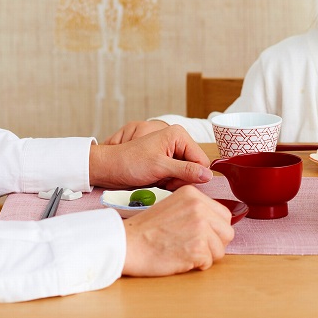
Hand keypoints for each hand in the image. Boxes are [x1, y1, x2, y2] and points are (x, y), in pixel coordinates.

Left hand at [91, 124, 211, 190]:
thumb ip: (186, 170)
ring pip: (187, 173)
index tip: (175, 180)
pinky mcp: (166, 161)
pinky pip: (177, 175)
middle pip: (195, 167)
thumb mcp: (160, 167)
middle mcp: (177, 141)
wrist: (110, 168)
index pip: (202, 160)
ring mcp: (172, 152)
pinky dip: (169, 182)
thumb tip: (208, 175)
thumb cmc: (129, 163)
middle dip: (182, 178)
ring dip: (174, 182)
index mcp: (178, 135)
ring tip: (158, 180)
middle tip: (164, 181)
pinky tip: (157, 181)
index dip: (193, 174)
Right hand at [120, 185, 233, 276]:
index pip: (223, 215)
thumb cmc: (146, 230)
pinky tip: (181, 259)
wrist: (128, 244)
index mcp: (193, 195)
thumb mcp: (173, 207)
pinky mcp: (197, 247)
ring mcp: (200, 227)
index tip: (203, 236)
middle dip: (215, 244)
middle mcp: (199, 207)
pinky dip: (196, 265)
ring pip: (221, 249)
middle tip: (197, 247)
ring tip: (186, 252)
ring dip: (206, 256)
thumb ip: (196, 211)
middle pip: (227, 232)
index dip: (215, 230)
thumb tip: (217, 224)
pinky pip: (209, 262)